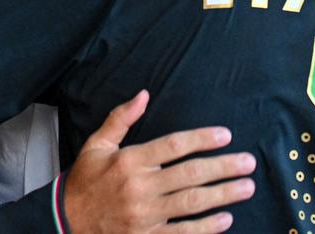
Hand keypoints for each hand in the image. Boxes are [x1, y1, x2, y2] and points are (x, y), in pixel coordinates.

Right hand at [64, 90, 255, 232]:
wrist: (66, 221)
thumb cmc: (85, 181)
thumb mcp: (97, 144)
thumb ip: (121, 118)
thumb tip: (143, 94)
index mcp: (129, 160)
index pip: (173, 145)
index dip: (201, 139)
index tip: (225, 135)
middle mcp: (139, 187)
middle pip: (190, 174)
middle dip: (223, 167)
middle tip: (248, 162)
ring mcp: (145, 215)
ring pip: (192, 202)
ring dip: (223, 195)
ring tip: (246, 187)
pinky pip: (182, 233)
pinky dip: (206, 227)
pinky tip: (225, 219)